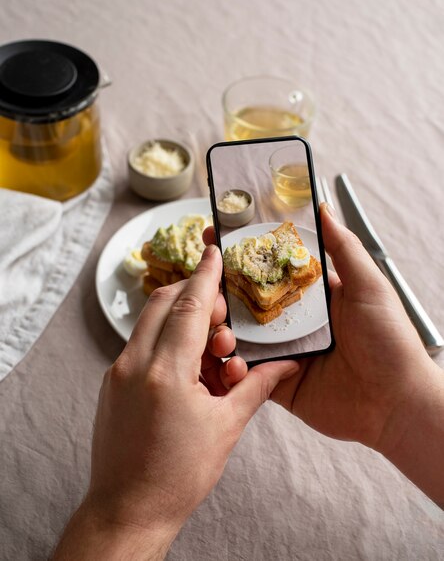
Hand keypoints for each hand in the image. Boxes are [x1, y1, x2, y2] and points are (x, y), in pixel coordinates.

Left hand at [53, 244, 298, 559]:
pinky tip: (192, 372)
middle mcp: (134, 363)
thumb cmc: (178, 475)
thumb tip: (286, 364)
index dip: (206, 275)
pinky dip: (168, 343)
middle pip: (165, 303)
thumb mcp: (226, 427)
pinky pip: (143, 345)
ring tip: (213, 358)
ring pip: (152, 323)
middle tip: (223, 322)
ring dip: (184, 323)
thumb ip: (256, 386)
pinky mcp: (112, 383)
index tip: (215, 251)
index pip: (190, 306)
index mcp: (165, 371)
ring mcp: (118, 372)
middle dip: (196, 298)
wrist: (128, 510)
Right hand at [204, 205, 443, 505]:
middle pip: (248, 301)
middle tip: (198, 277)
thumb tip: (325, 209)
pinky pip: (246, 373)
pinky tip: (221, 356)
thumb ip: (344, 249)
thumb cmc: (389, 340)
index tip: (217, 234)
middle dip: (221, 289)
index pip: (270, 269)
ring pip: (240, 335)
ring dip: (221, 326)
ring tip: (210, 318)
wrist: (395, 403)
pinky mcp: (277, 382)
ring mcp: (283, 352)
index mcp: (312, 297)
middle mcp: (293, 322)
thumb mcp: (369, 287)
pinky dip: (230, 366)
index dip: (245, 253)